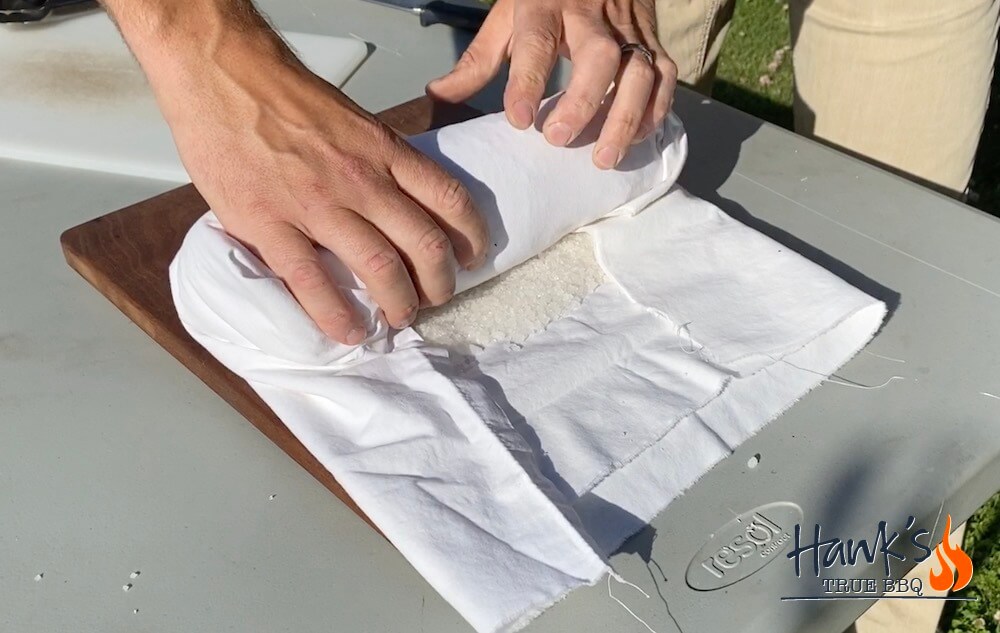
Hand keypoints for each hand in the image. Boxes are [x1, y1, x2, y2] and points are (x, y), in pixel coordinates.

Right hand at [146, 32, 488, 344]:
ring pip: (381, 269)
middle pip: (425, 244)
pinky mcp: (271, 225)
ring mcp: (317, 206)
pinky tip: (350, 331)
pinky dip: (338, 316)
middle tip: (437, 297)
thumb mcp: (352, 119)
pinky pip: (313, 283)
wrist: (222, 73)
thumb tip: (398, 196)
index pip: (449, 199)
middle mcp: (362, 180)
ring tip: (400, 317)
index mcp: (384, 150)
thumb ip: (377, 159)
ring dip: (399, 303)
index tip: (473, 257)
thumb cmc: (283, 93)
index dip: (471, 236)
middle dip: (440, 282)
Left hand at [427, 0, 676, 169]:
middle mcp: (592, 15)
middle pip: (599, 57)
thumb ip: (478, 60)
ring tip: (603, 158)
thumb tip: (438, 96)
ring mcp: (628, 28)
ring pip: (639, 72)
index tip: (519, 121)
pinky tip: (634, 138)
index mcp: (545, 4)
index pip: (537, 43)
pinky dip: (655, 111)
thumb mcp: (507, 16)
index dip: (527, 82)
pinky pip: (665, 76)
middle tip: (559, 140)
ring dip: (624, 118)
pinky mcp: (652, 40)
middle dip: (583, 102)